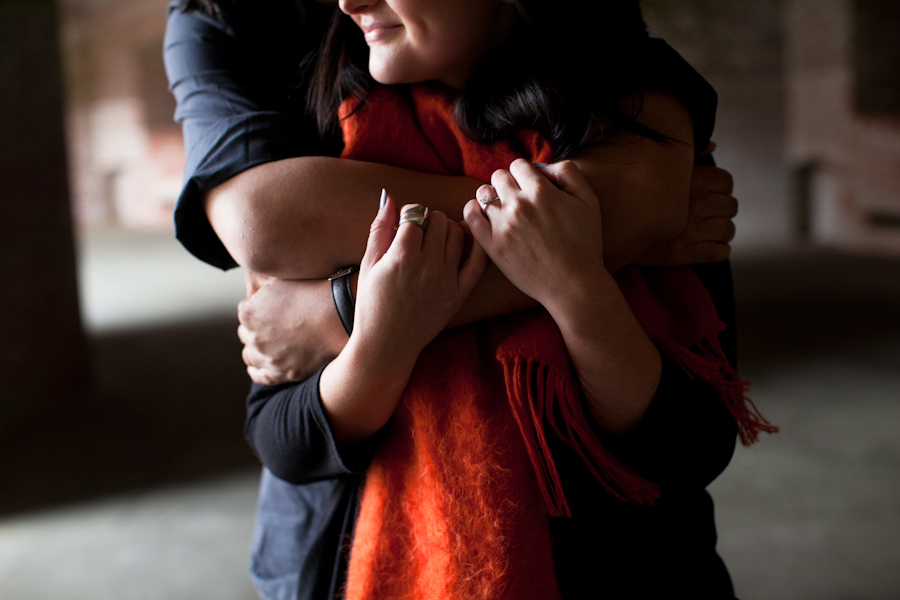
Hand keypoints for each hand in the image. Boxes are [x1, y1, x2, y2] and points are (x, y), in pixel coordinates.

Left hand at [238, 272, 348, 385]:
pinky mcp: (284, 373)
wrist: (340, 313)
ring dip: (256, 349)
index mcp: (248, 313)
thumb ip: (258, 282)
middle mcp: (254, 337)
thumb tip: (250, 289)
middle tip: (273, 323)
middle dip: (256, 328)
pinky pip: (261, 376)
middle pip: (246, 334)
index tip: (271, 306)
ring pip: (250, 356)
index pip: (245, 311)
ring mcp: (269, 358)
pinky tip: (260, 365)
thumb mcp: (281, 277)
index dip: (258, 307)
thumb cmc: (315, 291)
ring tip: (269, 344)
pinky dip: (258, 370)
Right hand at [349, 194, 487, 371]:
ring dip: (448, 228)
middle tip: (419, 231)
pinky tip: (466, 240)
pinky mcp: (459, 293)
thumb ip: (379, 229)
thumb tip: (388, 196)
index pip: (415, 214)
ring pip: (458, 234)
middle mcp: (428, 266)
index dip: (408, 214)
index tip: (403, 223)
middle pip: (439, 220)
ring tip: (436, 239)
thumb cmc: (372, 304)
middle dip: (429, 219)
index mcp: (402, 257)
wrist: (387, 344)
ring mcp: (446, 280)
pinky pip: (477, 261)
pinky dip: (475, 245)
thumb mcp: (368, 265)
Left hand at [463, 158, 605, 311]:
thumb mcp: (589, 201)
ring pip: (483, 194)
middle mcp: (519, 204)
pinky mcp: (492, 245)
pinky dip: (473, 211)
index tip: (530, 187)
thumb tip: (544, 166)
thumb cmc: (584, 244)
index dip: (525, 174)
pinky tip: (482, 216)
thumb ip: (569, 173)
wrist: (573, 284)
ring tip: (502, 210)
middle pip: (498, 176)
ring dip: (491, 197)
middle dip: (507, 184)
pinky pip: (471, 217)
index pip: (519, 165)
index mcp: (541, 191)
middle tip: (517, 199)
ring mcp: (503, 225)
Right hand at [637, 145, 737, 264]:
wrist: (610, 227)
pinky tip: (708, 245)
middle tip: (710, 213)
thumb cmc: (634, 194)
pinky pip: (720, 252)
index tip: (712, 194)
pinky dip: (719, 249)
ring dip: (721, 231)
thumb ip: (688, 156)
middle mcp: (695, 205)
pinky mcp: (685, 254)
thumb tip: (714, 146)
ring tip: (709, 230)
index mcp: (691, 180)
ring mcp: (691, 231)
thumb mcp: (658, 166)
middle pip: (731, 207)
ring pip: (728, 230)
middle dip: (722, 210)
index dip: (721, 188)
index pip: (726, 182)